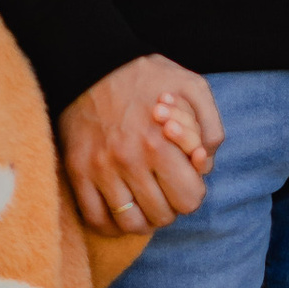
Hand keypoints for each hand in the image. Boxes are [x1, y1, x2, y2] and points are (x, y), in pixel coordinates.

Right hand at [61, 55, 221, 234]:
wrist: (93, 63)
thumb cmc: (148, 77)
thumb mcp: (193, 87)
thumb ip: (210, 127)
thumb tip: (206, 164)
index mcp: (161, 142)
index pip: (189, 199)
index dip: (192, 193)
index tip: (186, 180)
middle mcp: (130, 161)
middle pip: (162, 216)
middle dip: (171, 206)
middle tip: (166, 189)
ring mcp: (100, 169)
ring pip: (130, 224)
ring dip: (144, 220)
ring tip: (146, 203)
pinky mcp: (78, 172)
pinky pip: (95, 218)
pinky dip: (111, 224)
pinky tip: (121, 210)